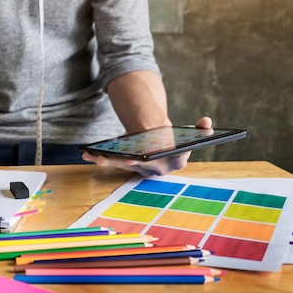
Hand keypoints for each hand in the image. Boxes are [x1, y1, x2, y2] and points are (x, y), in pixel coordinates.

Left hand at [82, 117, 212, 176]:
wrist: (168, 146)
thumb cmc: (178, 139)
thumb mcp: (190, 134)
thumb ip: (200, 129)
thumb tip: (206, 122)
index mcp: (174, 163)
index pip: (160, 163)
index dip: (146, 161)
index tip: (134, 158)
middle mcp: (157, 170)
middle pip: (136, 165)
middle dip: (121, 162)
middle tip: (106, 158)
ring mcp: (142, 169)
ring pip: (122, 165)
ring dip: (107, 161)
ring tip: (92, 157)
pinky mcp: (130, 165)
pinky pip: (115, 162)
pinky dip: (101, 158)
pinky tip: (87, 154)